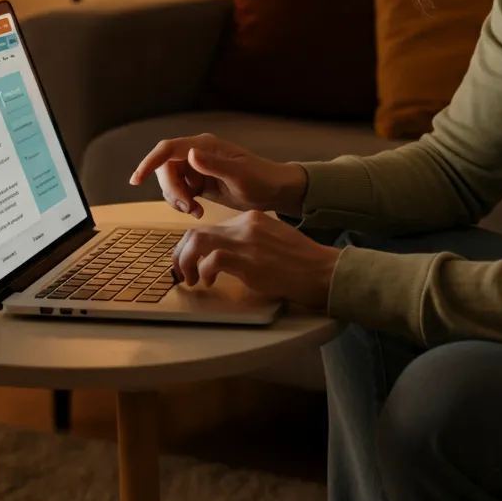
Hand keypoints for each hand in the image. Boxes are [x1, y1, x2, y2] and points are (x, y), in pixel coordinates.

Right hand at [129, 133, 307, 220]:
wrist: (273, 190)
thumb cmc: (261, 180)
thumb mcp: (239, 175)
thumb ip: (214, 165)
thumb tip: (190, 154)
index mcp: (205, 145)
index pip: (168, 149)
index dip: (149, 162)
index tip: (136, 180)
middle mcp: (197, 153)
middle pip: (166, 169)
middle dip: (172, 191)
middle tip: (189, 209)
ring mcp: (197, 167)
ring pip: (170, 182)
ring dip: (177, 199)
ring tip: (197, 212)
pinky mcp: (199, 181)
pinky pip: (179, 191)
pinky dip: (183, 203)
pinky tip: (198, 210)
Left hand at [172, 210, 340, 309]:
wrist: (321, 270)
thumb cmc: (300, 262)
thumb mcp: (272, 240)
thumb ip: (249, 241)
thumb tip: (223, 256)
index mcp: (252, 218)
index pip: (211, 227)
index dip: (194, 246)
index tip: (190, 261)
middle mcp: (246, 224)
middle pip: (197, 232)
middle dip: (182, 253)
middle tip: (180, 272)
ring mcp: (246, 240)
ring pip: (198, 241)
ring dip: (186, 262)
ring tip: (189, 279)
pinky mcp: (248, 259)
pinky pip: (212, 260)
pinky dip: (204, 272)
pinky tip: (209, 282)